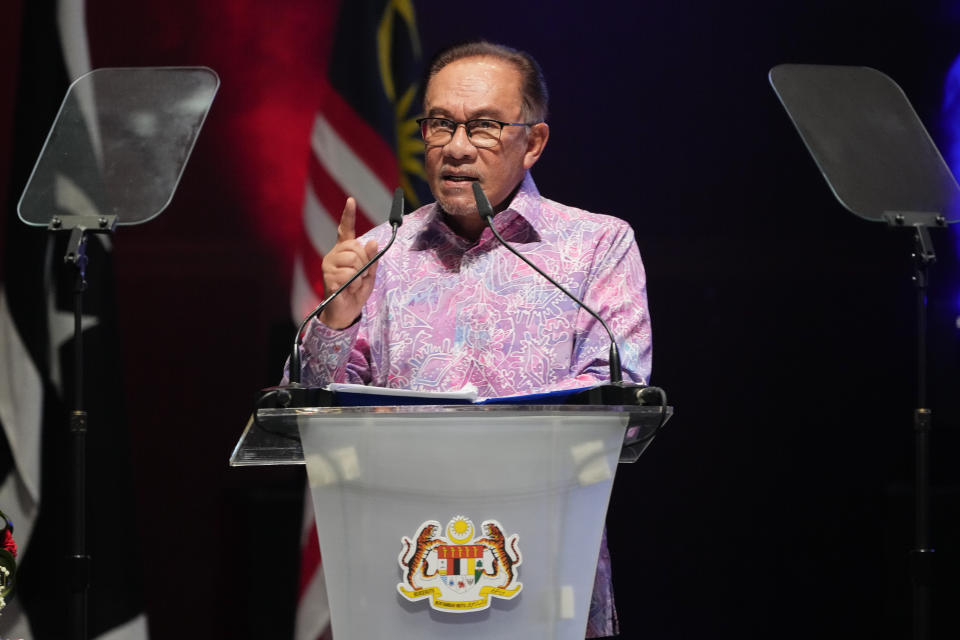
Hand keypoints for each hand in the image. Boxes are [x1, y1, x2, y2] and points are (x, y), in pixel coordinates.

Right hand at [318, 197, 378, 328]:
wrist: (345, 312)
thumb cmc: (356, 291)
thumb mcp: (370, 273)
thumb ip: (371, 258)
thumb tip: (372, 242)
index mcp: (344, 251)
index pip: (345, 229)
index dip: (348, 215)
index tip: (351, 200)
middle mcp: (334, 254)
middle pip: (355, 247)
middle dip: (365, 262)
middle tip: (361, 275)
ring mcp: (329, 265)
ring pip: (353, 260)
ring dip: (360, 274)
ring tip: (354, 283)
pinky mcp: (328, 277)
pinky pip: (349, 274)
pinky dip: (354, 283)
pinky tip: (348, 289)